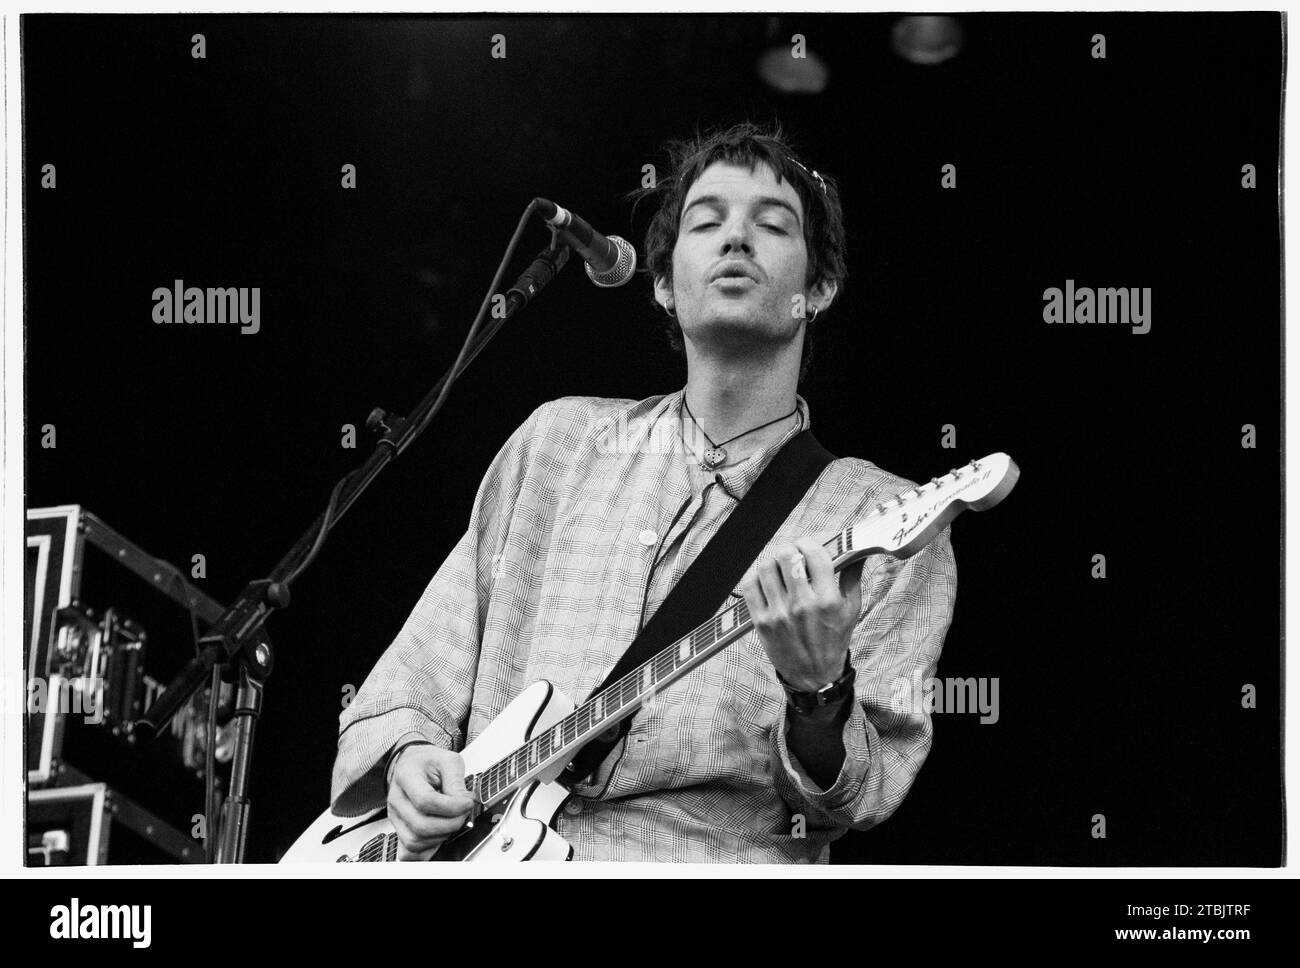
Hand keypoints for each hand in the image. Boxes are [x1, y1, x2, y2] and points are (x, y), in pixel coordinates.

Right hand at [386, 745, 475, 860]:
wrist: (414, 764)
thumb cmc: (430, 762)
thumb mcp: (449, 760)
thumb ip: (456, 782)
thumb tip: (464, 804)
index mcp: (406, 776)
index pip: (425, 801)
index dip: (451, 807)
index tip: (468, 802)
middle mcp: (396, 799)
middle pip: (420, 826)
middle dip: (451, 824)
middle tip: (464, 813)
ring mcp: (395, 817)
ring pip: (415, 842)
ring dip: (442, 836)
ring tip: (453, 820)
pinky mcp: (399, 830)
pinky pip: (409, 852)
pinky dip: (428, 850)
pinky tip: (441, 836)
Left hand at [741, 536, 863, 691]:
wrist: (815, 677)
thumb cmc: (834, 641)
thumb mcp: (852, 610)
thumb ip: (853, 577)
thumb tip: (857, 550)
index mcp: (827, 600)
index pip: (814, 554)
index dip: (809, 542)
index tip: (808, 544)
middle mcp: (801, 605)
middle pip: (786, 556)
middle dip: (789, 549)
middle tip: (792, 554)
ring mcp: (778, 614)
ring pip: (765, 567)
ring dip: (772, 563)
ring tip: (779, 569)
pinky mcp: (761, 622)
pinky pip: (749, 586)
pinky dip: (756, 578)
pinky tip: (766, 582)